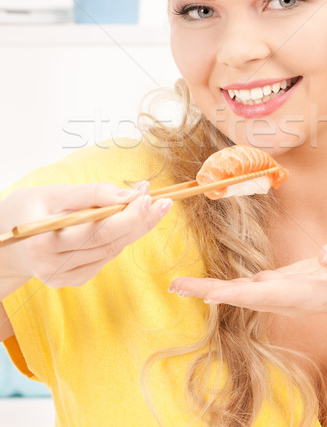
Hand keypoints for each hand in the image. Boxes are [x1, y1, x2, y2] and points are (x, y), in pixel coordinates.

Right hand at [0, 182, 171, 287]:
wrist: (6, 241)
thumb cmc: (29, 209)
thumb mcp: (54, 193)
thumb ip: (93, 193)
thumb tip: (132, 194)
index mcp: (43, 241)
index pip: (95, 230)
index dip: (125, 216)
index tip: (147, 197)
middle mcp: (53, 266)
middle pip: (108, 243)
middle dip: (140, 221)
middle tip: (163, 202)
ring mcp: (63, 278)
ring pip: (111, 251)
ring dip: (135, 228)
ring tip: (154, 206)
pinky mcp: (72, 281)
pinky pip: (105, 258)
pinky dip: (120, 240)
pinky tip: (130, 223)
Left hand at [169, 242, 326, 323]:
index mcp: (301, 292)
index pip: (264, 293)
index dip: (236, 294)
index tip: (210, 295)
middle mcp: (282, 296)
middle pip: (240, 296)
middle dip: (207, 291)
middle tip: (175, 287)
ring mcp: (277, 291)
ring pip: (237, 291)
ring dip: (207, 288)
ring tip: (178, 286)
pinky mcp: (275, 284)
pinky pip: (244, 286)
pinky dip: (222, 285)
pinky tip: (205, 287)